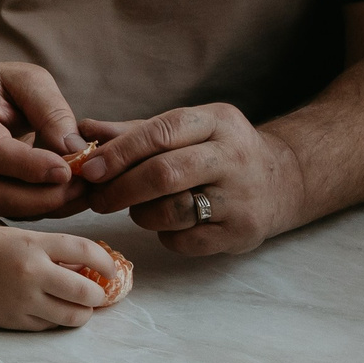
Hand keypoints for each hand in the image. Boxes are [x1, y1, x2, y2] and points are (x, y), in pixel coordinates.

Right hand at [0, 60, 91, 218]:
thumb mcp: (26, 80)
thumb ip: (49, 109)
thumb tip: (74, 149)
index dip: (27, 166)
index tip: (65, 170)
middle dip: (41, 197)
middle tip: (80, 185)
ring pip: (6, 209)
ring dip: (47, 206)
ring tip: (82, 191)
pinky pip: (16, 212)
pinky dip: (47, 209)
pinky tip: (73, 196)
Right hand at [0, 227, 123, 330]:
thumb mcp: (20, 237)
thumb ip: (54, 250)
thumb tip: (89, 266)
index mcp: (33, 245)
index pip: (86, 252)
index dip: (106, 263)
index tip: (112, 269)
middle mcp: (32, 274)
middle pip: (87, 292)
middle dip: (99, 294)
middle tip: (98, 291)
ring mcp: (23, 301)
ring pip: (74, 316)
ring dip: (83, 311)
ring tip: (78, 304)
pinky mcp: (15, 322)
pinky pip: (50, 326)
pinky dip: (57, 319)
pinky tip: (51, 308)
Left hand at [72, 106, 306, 255]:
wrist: (283, 182)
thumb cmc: (217, 152)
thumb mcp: (185, 131)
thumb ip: (133, 132)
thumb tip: (80, 130)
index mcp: (216, 121)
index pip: (161, 131)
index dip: (120, 152)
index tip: (89, 169)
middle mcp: (233, 156)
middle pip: (165, 173)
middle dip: (121, 188)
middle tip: (98, 198)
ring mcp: (241, 197)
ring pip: (173, 211)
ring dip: (142, 214)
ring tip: (137, 208)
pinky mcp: (242, 232)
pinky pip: (186, 241)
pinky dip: (166, 235)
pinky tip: (168, 225)